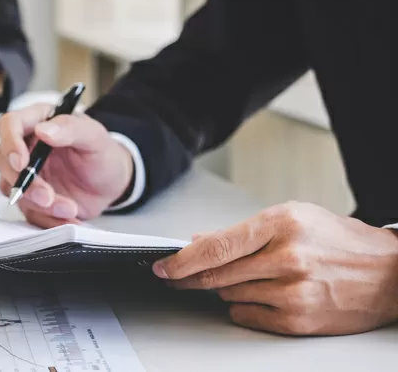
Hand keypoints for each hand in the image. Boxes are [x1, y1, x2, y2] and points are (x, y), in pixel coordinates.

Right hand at [0, 104, 133, 227]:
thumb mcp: (95, 136)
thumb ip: (70, 128)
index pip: (10, 124)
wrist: (112, 184)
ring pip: (12, 189)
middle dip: (24, 182)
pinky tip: (69, 218)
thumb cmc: (102, 154)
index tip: (22, 163)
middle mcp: (26, 147)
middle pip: (2, 159)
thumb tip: (43, 130)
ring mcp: (26, 174)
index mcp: (38, 121)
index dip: (10, 143)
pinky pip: (29, 212)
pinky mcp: (30, 198)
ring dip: (38, 204)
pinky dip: (48, 219)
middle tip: (47, 196)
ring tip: (70, 208)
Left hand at [153, 201, 397, 334]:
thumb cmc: (338, 240)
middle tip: (176, 278)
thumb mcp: (292, 218)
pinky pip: (246, 316)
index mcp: (281, 224)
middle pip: (216, 275)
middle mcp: (287, 257)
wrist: (389, 273)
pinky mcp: (298, 319)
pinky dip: (244, 307)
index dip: (182, 259)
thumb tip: (197, 242)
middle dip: (190, 278)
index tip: (162, 266)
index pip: (217, 246)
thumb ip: (241, 232)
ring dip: (226, 289)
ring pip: (228, 295)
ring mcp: (293, 291)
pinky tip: (262, 295)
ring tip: (252, 277)